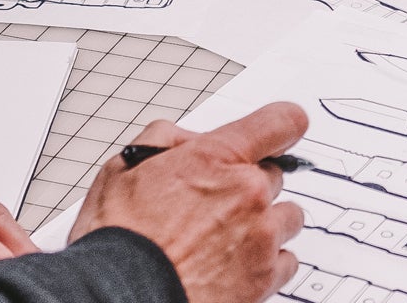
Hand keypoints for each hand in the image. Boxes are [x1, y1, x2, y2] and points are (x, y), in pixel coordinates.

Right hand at [72, 105, 307, 302]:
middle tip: (214, 207)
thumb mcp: (123, 169)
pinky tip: (236, 266)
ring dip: (264, 224)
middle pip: (274, 176)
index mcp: (217, 159)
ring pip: (287, 218)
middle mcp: (248, 194)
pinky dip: (269, 263)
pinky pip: (288, 260)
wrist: (120, 294)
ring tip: (225, 240)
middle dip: (248, 187)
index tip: (281, 132)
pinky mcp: (265, 278)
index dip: (282, 125)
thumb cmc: (118, 241)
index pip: (280, 122)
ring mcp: (261, 237)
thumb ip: (165, 140)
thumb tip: (189, 139)